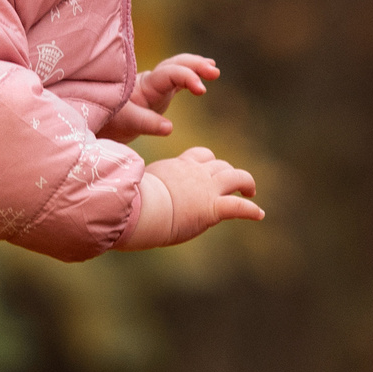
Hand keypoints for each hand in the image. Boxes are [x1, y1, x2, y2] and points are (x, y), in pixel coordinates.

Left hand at [104, 52, 217, 140]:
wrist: (92, 121)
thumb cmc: (106, 120)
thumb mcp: (124, 123)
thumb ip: (146, 123)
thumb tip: (170, 128)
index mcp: (144, 85)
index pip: (170, 73)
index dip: (187, 77)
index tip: (201, 89)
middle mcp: (150, 81)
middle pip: (176, 64)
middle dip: (195, 66)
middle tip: (214, 71)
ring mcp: (154, 86)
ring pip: (177, 68)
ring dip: (195, 67)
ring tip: (213, 69)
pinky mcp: (156, 94)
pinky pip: (175, 81)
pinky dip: (189, 77)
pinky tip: (201, 80)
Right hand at [116, 145, 263, 249]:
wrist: (137, 208)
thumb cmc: (128, 200)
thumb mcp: (132, 186)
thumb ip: (135, 184)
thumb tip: (113, 187)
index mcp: (177, 167)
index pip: (199, 157)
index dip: (208, 163)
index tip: (210, 170)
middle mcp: (195, 173)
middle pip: (220, 165)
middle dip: (228, 172)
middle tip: (235, 184)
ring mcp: (206, 189)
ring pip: (235, 177)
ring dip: (245, 183)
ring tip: (250, 192)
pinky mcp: (212, 208)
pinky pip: (238, 206)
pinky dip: (251, 209)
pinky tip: (259, 214)